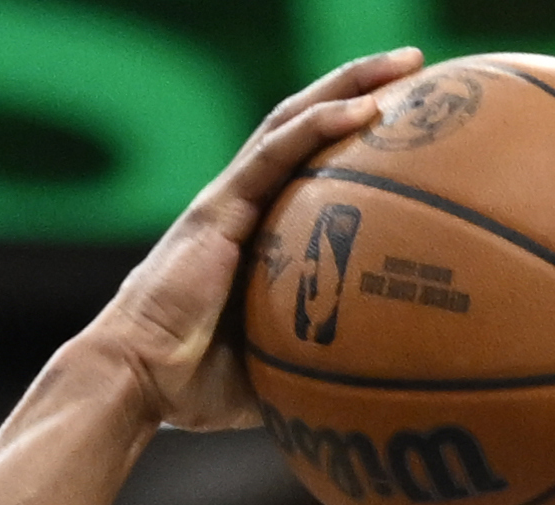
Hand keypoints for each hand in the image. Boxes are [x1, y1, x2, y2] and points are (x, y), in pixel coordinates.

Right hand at [79, 49, 419, 431]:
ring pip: (295, 120)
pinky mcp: (220, 206)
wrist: (136, 380)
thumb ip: (316, 363)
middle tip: (418, 66)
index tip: (410, 119)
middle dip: (362, 85)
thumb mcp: (273, 371)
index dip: (353, 134)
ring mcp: (230, 198)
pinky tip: (367, 109)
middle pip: (307, 124)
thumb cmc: (192, 387)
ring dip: (351, 84)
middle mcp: (243, 201)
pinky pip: (277, 152)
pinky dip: (322, 124)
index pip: (308, 164)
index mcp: (253, 231)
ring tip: (406, 63)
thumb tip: (377, 391)